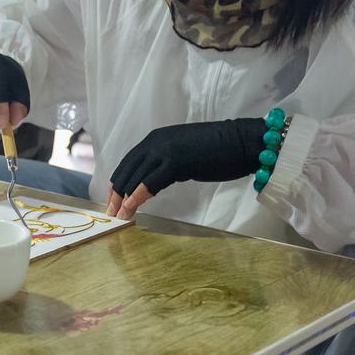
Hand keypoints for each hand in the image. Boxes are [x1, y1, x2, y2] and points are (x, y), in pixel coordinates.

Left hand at [106, 118, 266, 220]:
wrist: (243, 141)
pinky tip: (131, 210)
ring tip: (118, 217)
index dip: (119, 182)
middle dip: (116, 194)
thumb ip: (167, 162)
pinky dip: (137, 198)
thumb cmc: (220, 149)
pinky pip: (150, 183)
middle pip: (127, 170)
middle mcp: (156, 142)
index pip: (129, 162)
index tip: (113, 199)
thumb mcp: (184, 153)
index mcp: (156, 138)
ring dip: (124, 200)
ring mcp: (165, 150)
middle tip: (111, 213)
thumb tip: (154, 180)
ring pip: (135, 178)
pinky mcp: (176, 162)